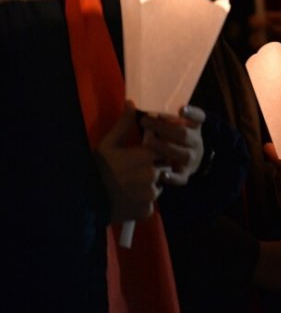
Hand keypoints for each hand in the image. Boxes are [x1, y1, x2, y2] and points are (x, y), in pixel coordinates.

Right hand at [96, 102, 160, 222]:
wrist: (84, 199)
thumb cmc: (97, 168)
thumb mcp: (108, 144)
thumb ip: (124, 124)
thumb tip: (131, 102)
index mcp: (147, 156)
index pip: (163, 152)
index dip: (153, 155)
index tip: (141, 157)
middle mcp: (154, 174)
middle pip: (162, 170)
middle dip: (153, 171)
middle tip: (133, 173)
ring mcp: (151, 194)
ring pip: (157, 188)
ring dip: (148, 188)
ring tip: (129, 187)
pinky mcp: (147, 210)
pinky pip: (150, 205)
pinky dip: (142, 203)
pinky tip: (128, 200)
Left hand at [140, 104, 205, 184]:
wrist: (180, 162)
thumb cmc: (167, 139)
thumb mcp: (164, 126)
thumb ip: (151, 117)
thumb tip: (129, 102)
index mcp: (193, 126)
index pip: (199, 117)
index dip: (192, 113)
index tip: (180, 109)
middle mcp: (196, 141)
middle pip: (185, 134)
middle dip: (164, 128)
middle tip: (145, 122)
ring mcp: (192, 158)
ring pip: (185, 154)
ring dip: (166, 148)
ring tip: (148, 143)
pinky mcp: (185, 174)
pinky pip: (181, 177)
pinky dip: (172, 176)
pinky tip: (161, 174)